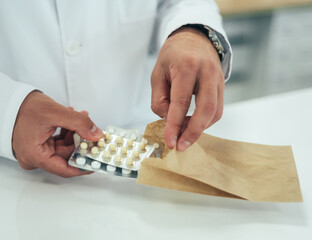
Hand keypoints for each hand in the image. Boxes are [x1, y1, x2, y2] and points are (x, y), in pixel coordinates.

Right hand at [12, 91, 103, 176]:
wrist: (9, 100)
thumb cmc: (24, 107)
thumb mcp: (55, 113)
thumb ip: (79, 123)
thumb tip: (97, 135)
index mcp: (35, 156)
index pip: (64, 169)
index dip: (83, 165)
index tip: (97, 161)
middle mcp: (34, 158)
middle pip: (66, 156)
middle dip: (81, 142)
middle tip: (93, 131)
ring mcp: (36, 152)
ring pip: (63, 148)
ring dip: (74, 134)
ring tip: (82, 118)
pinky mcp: (38, 145)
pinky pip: (57, 142)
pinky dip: (67, 132)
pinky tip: (73, 119)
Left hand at [151, 27, 224, 150]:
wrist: (194, 38)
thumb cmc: (173, 56)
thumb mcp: (157, 74)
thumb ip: (160, 99)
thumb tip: (168, 120)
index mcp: (187, 66)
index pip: (181, 102)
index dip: (175, 125)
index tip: (170, 141)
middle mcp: (207, 72)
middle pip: (206, 109)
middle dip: (193, 132)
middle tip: (181, 146)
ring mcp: (218, 79)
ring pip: (215, 112)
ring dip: (200, 128)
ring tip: (184, 135)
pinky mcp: (222, 85)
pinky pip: (218, 109)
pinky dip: (205, 121)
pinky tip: (192, 124)